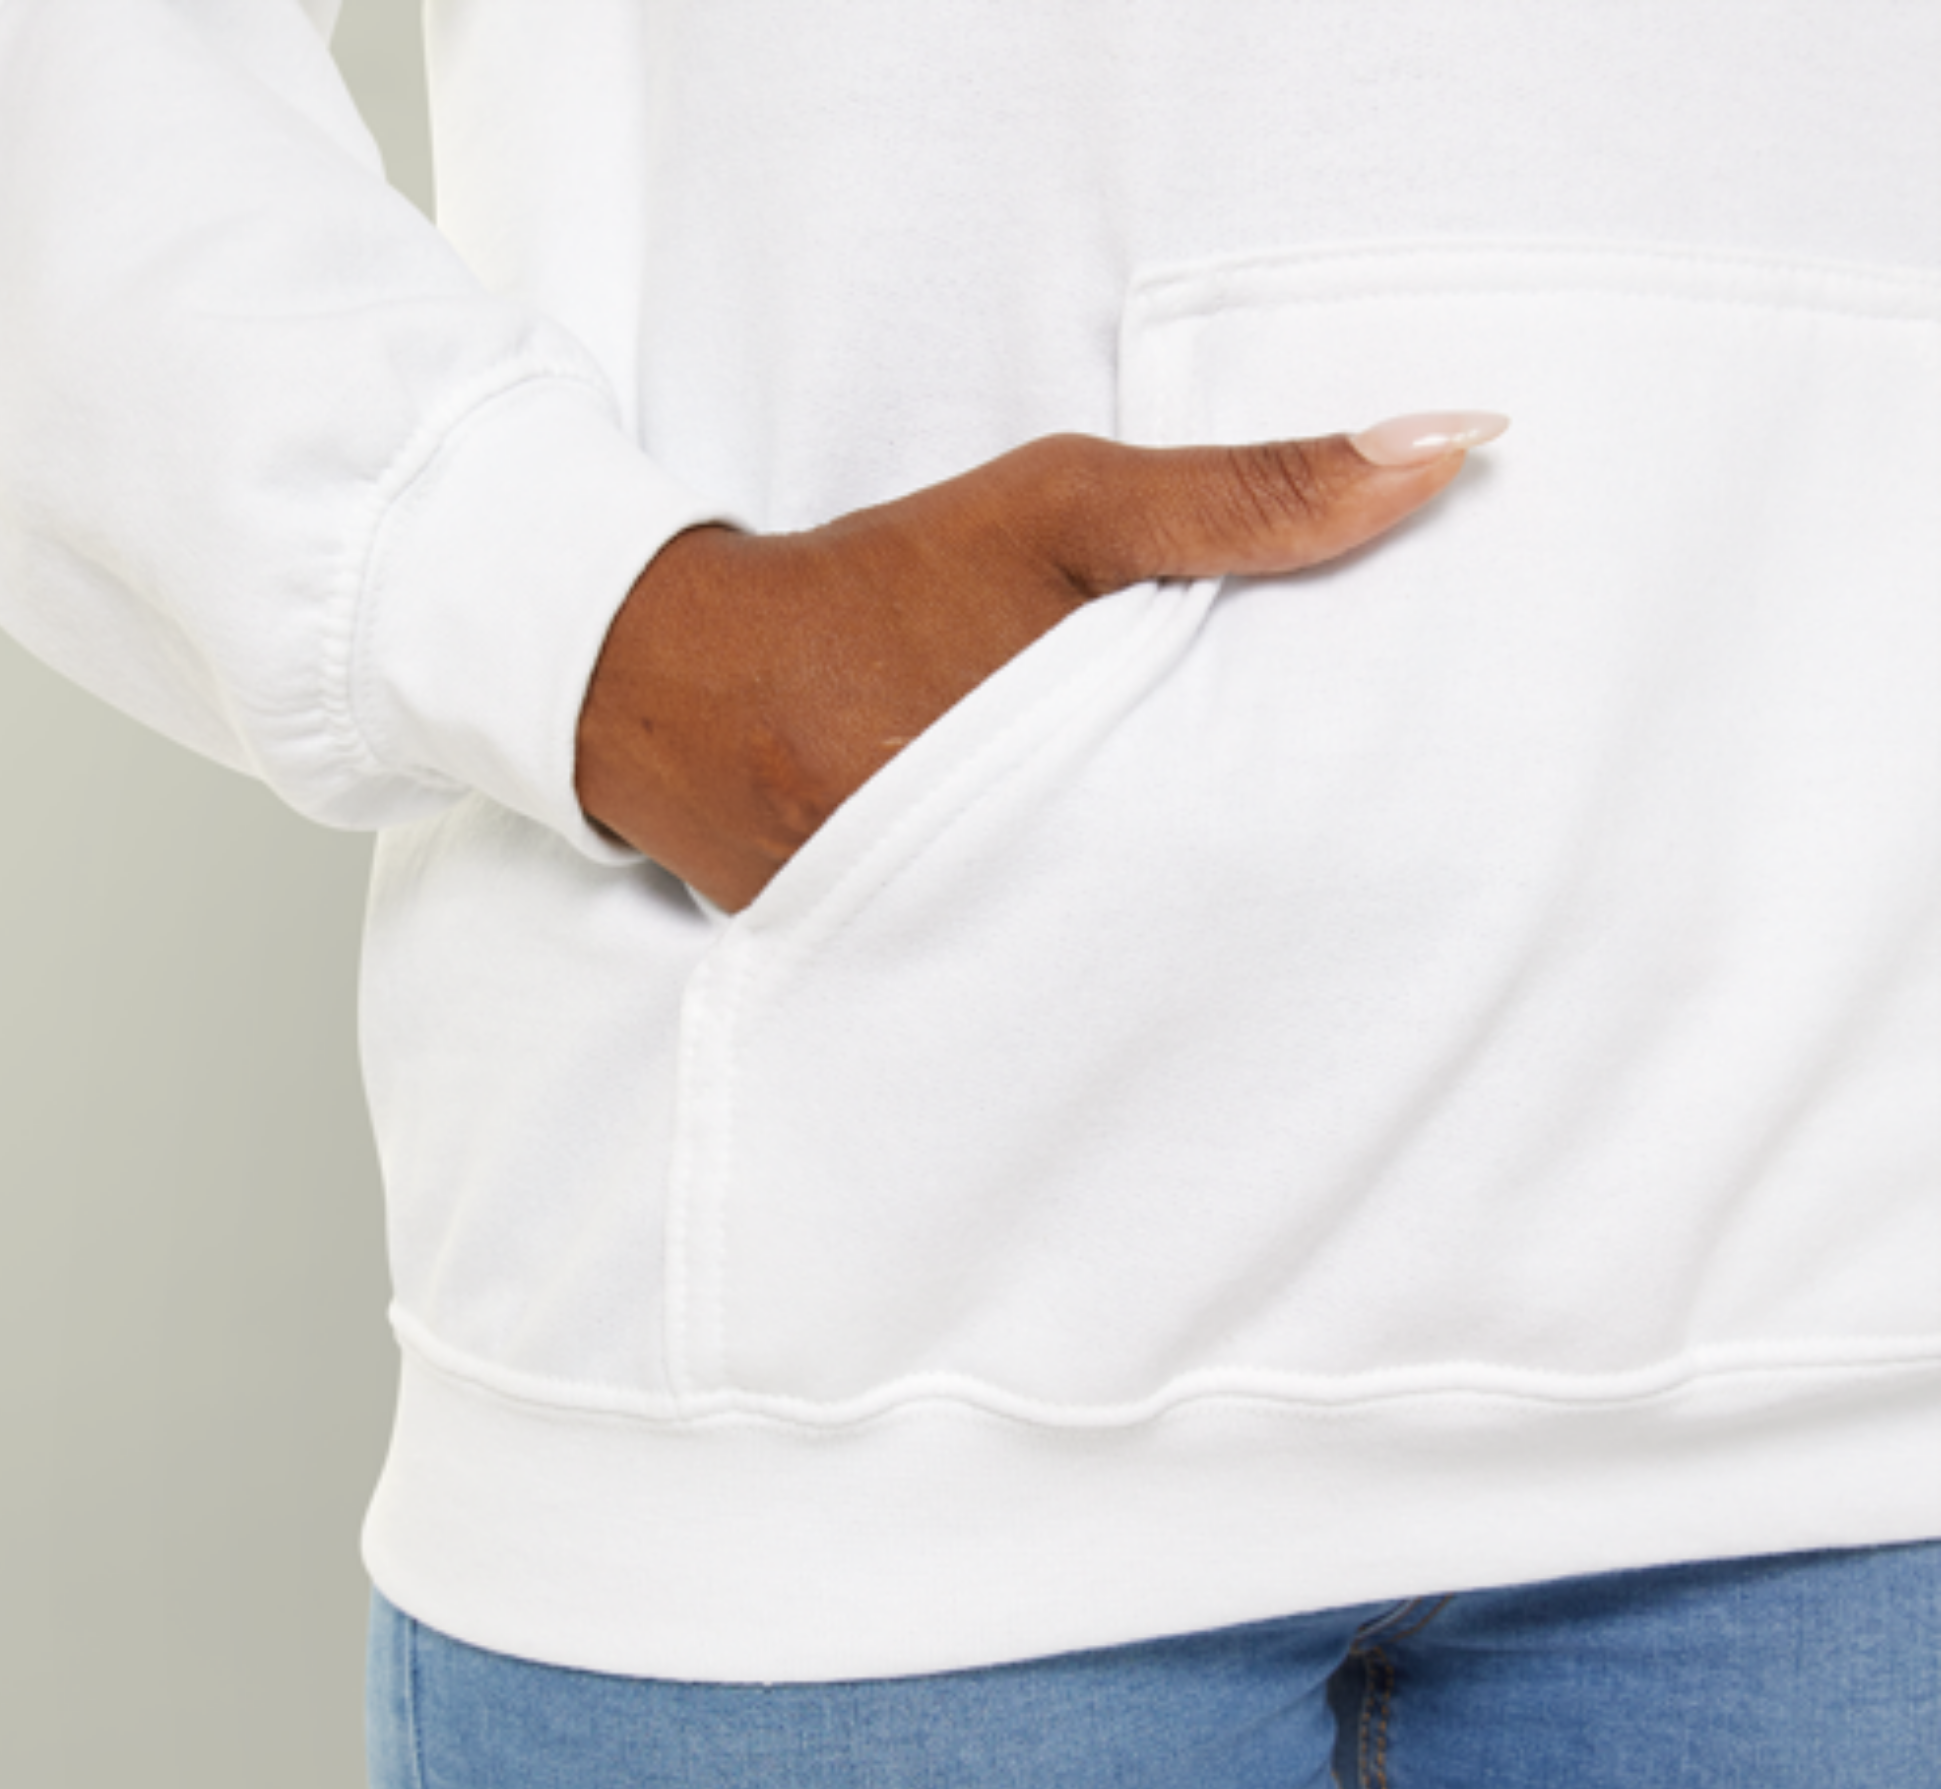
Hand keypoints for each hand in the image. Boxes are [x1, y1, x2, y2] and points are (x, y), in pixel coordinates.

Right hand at [576, 412, 1505, 911]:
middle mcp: (1048, 902)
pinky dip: (1107, 968)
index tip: (1450, 833)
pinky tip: (1152, 956)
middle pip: (1229, 932)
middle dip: (1303, 914)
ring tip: (1303, 951)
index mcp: (1096, 793)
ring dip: (1211, 948)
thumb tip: (1459, 441)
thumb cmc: (885, 586)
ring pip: (1148, 974)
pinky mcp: (941, 983)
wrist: (686, 687)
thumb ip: (1258, 490)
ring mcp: (989, 961)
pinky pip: (1057, 990)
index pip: (1285, 849)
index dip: (1367, 840)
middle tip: (1413, 914)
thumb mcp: (1069, 507)